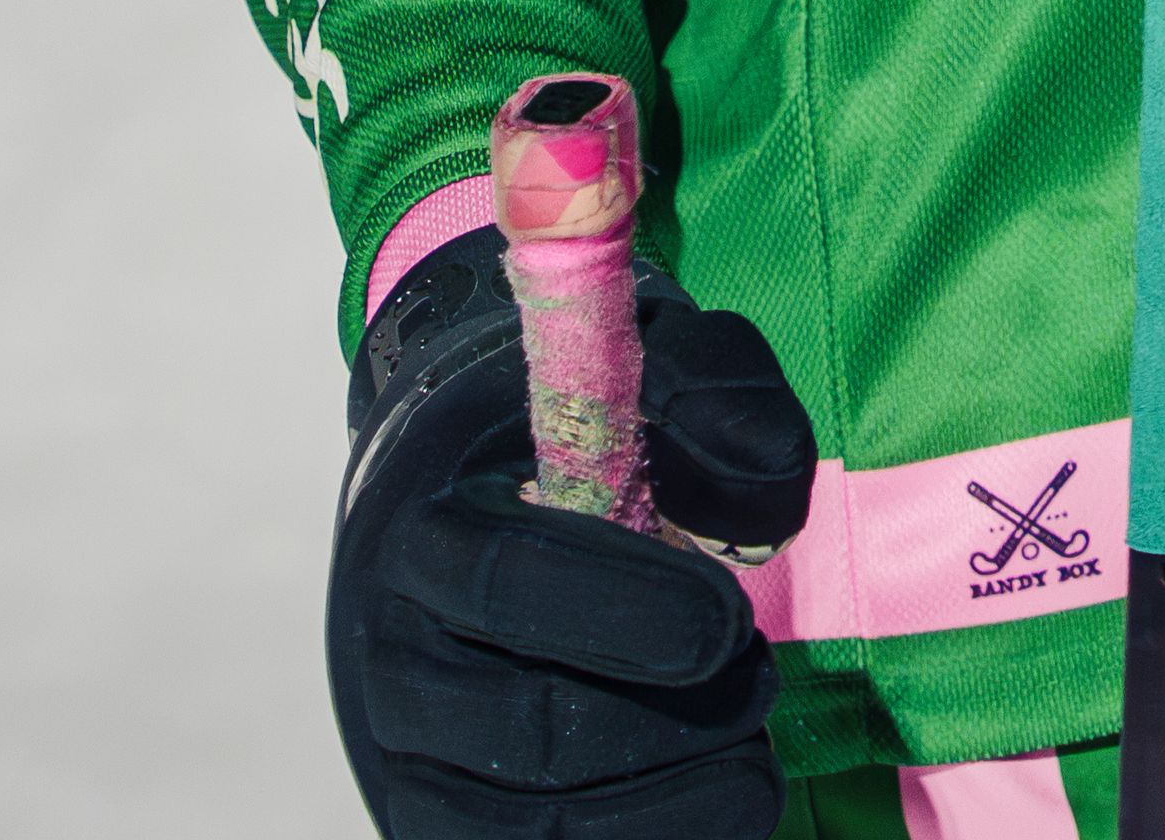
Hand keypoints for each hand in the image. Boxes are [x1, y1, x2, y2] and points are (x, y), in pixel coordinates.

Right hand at [331, 232, 814, 839]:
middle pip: (525, 731)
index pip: (507, 585)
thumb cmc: (576, 432)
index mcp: (426, 527)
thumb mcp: (652, 370)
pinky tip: (719, 813)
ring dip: (664, 806)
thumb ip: (720, 402)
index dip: (627, 614)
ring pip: (530, 826)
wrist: (471, 493)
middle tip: (759, 683)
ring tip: (750, 757)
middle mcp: (395, 656)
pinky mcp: (439, 826)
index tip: (730, 622)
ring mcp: (410, 760)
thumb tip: (769, 494)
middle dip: (668, 723)